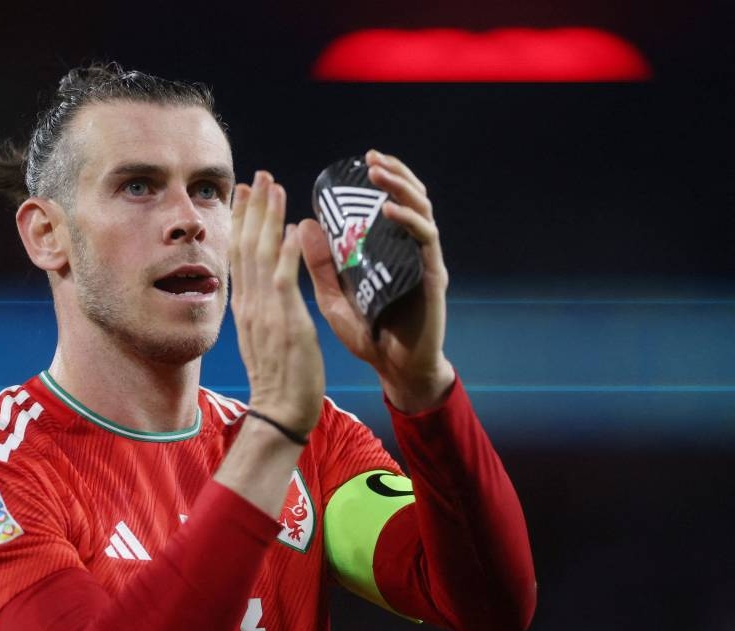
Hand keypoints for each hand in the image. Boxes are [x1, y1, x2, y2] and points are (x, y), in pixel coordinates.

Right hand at [230, 171, 324, 435]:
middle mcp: (250, 304)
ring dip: (267, 218)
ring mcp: (265, 312)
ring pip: (261, 255)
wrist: (280, 411)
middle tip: (258, 175)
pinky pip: (283, 280)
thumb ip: (264, 308)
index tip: (243, 193)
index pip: (239, 254)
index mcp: (246, 306)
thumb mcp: (265, 337)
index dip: (241, 221)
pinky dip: (286, 253)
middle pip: (245, 245)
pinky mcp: (285, 322)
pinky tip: (292, 228)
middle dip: (251, 208)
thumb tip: (266, 286)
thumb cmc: (280, 379)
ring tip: (274, 187)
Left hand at [299, 150, 454, 411]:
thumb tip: (302, 222)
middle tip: (370, 157)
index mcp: (383, 251)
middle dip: (392, 173)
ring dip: (402, 187)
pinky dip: (409, 221)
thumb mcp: (333, 297)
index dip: (372, 181)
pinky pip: (425, 240)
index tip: (359, 162)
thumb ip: (320, 263)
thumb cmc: (368, 334)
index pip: (383, 205)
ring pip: (421, 211)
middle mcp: (406, 251)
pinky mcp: (432, 277)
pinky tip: (391, 211)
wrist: (395, 369)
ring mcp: (421, 261)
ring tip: (379, 173)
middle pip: (407, 199)